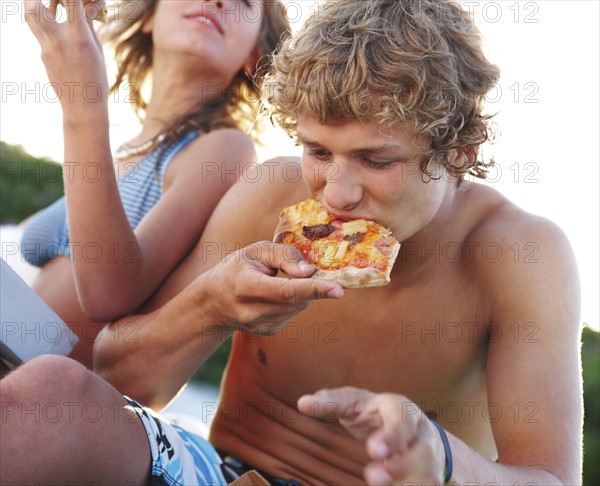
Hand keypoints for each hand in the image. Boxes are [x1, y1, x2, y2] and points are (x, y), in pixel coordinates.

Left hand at [24, 0, 108, 113]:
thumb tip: (90, 4)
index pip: (71, 2)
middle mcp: (58, 41)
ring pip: (30, 14)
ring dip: (38, 2)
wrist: (82, 107)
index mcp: (78, 39)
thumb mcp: (97, 50)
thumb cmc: (96, 79)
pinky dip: (49, 24)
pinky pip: (41, 32)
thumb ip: (89, 24)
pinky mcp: (42, 54)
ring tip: (53, 2)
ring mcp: (46, 48)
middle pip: (35, 5)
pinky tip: (62, 29)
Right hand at [200, 241, 343, 334]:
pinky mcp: (269, 331)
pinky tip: (278, 293)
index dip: (314, 289)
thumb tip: (309, 271)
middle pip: (296, 299)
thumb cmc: (236, 269)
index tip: (338, 289)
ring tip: (282, 279)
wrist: (213, 303)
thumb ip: (283, 255)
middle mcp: (252, 312)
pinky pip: (294, 312)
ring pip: (298, 306)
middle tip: (315, 271)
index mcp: (245, 287)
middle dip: (312, 285)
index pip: (286, 290)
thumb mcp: (254, 250)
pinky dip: (295, 300)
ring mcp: (261, 326)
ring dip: (302, 291)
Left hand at [298, 387, 445, 485]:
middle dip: (400, 467)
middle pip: (422, 452)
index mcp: (402, 410)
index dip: (391, 436)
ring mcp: (430, 460)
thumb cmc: (375, 413)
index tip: (373, 450)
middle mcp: (422, 434)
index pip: (402, 420)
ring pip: (430, 477)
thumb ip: (331, 402)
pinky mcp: (430, 479)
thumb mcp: (355, 402)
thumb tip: (302, 403)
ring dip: (408, 485)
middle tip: (372, 477)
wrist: (410, 427)